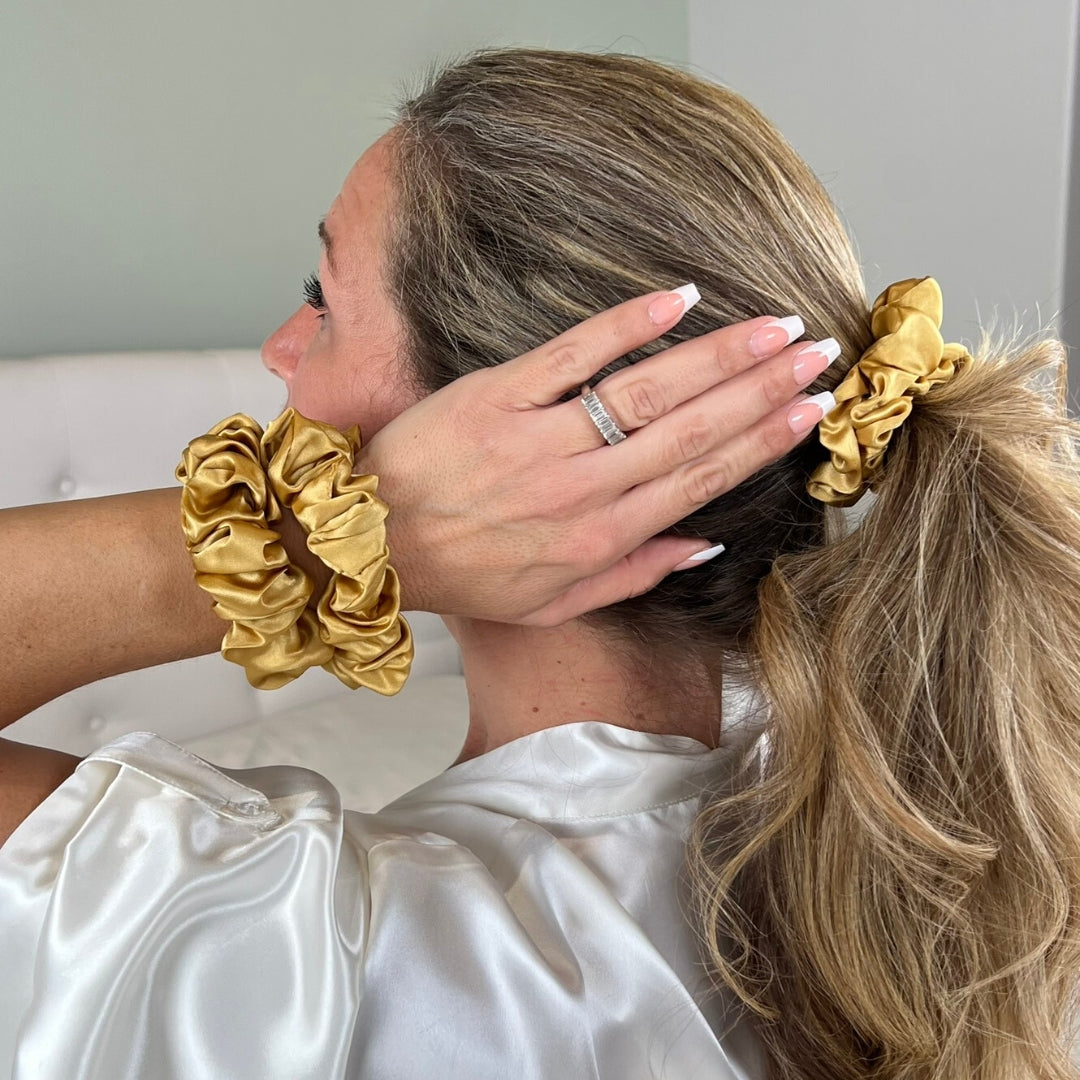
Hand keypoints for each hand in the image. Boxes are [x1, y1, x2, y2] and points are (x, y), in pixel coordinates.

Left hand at [358, 288, 830, 624]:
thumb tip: (705, 541)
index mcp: (598, 538)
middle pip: (691, 429)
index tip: (810, 411)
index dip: (762, 441)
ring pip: (648, 392)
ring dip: (719, 356)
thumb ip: (631, 575)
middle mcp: (580, 488)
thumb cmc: (461, 576)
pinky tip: (678, 299)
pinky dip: (627, 325)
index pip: (700, 479)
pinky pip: (572, 354)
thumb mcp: (549, 604)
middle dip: (763, 388)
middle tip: (819, 353)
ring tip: (774, 327)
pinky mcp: (496, 396)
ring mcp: (539, 439)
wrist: (365, 547)